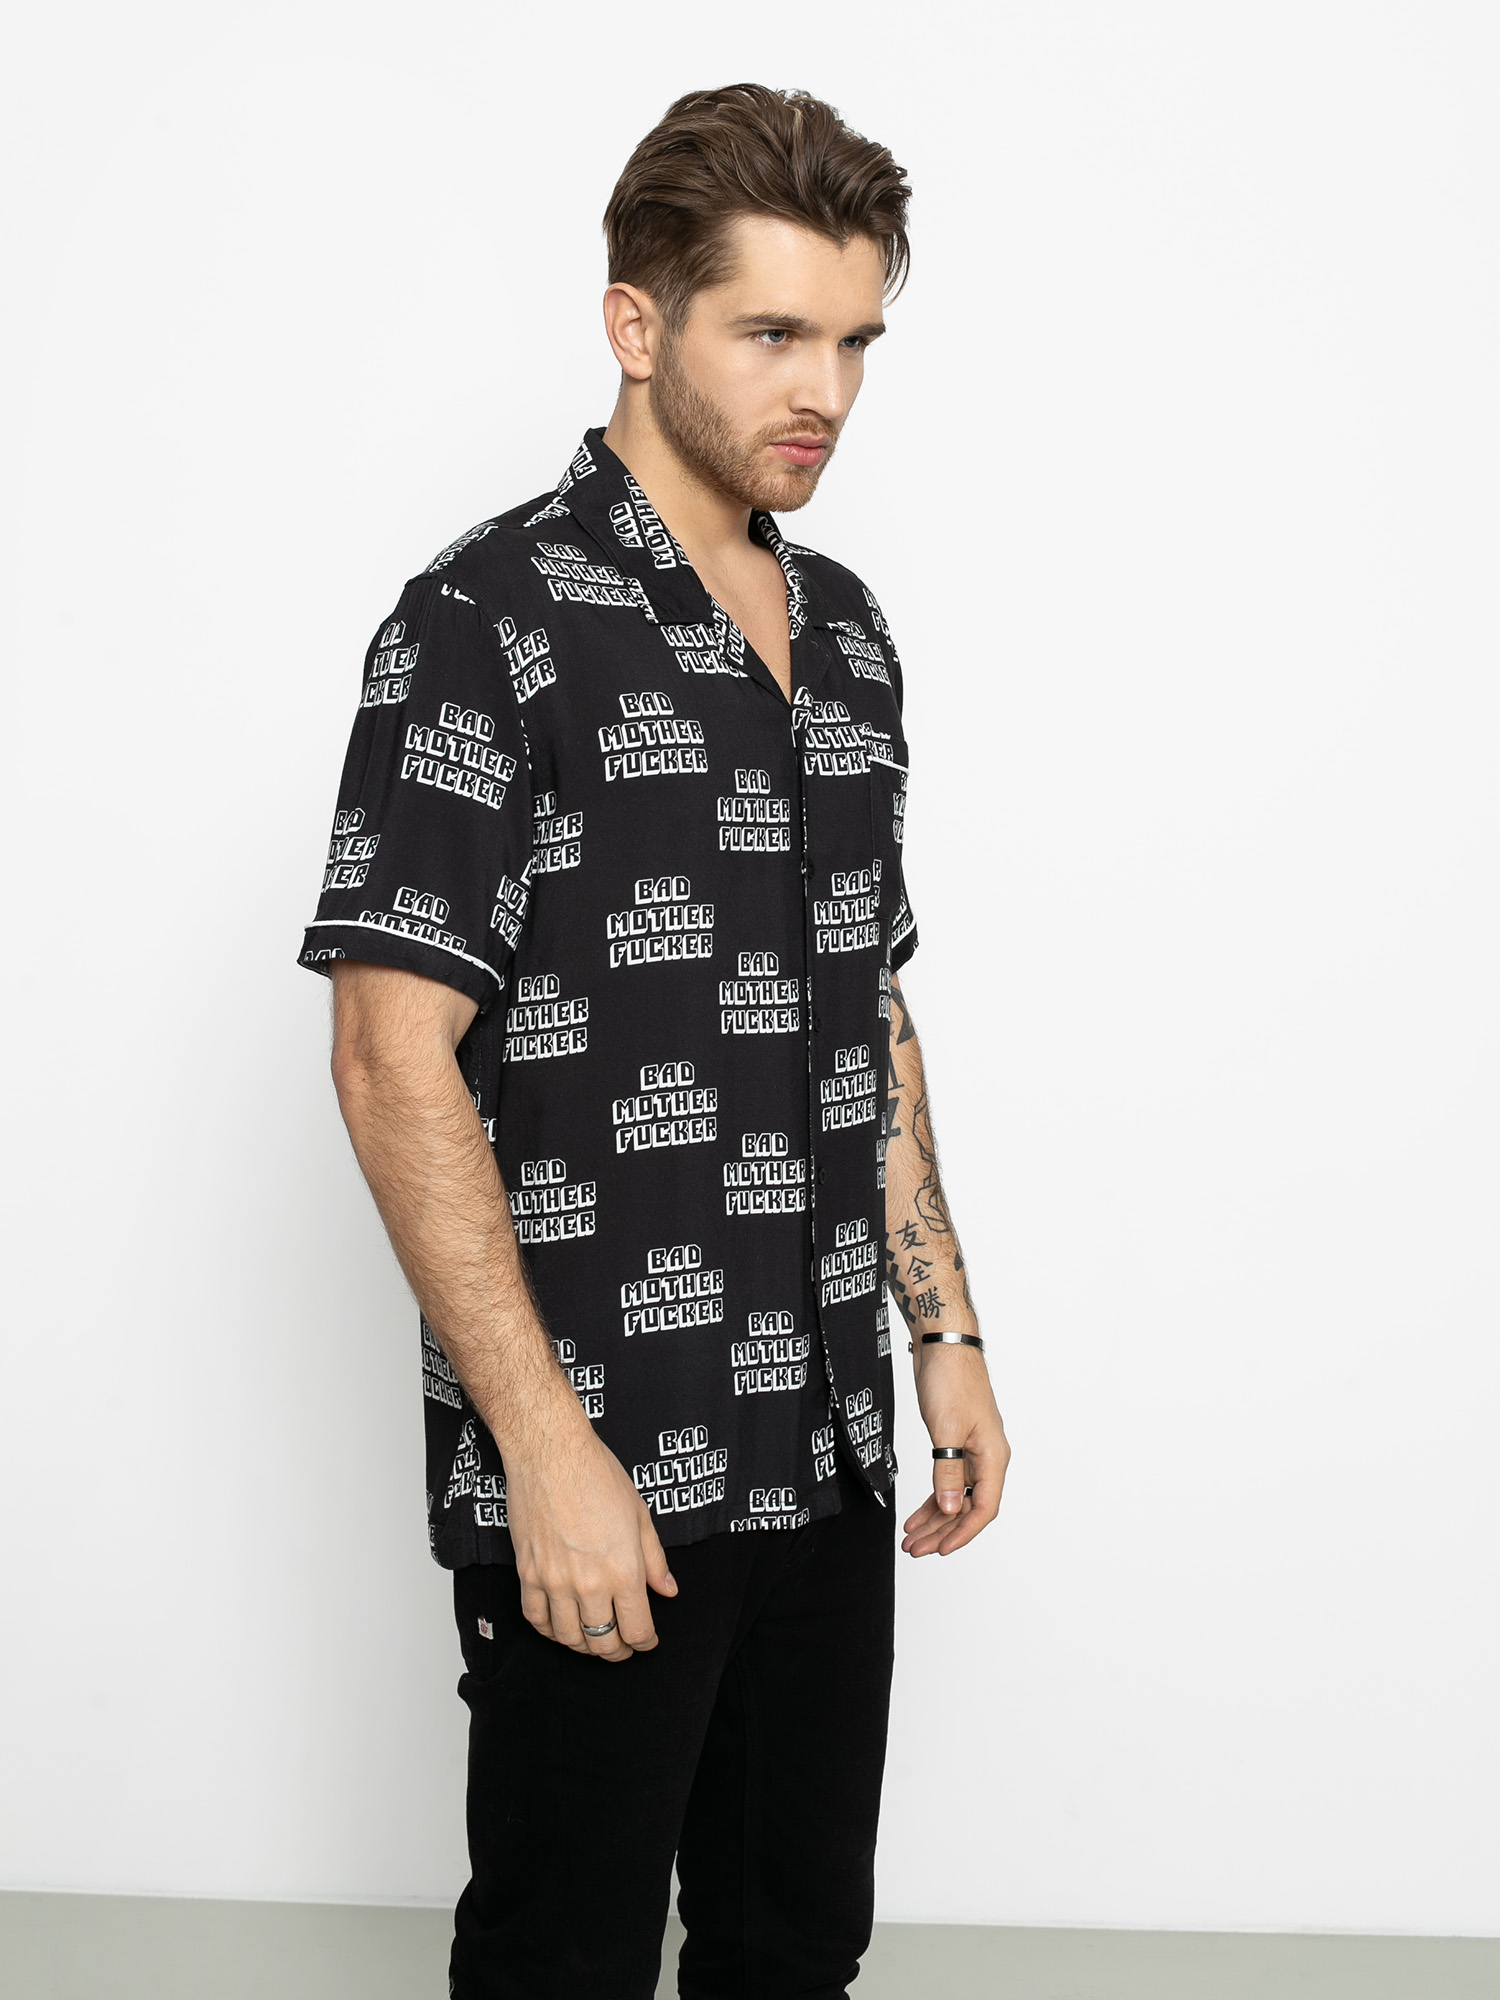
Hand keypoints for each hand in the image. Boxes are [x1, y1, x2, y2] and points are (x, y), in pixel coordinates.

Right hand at [504, 1420, 677, 1661]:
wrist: (550, 1453)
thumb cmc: (597, 1474)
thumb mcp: (640, 1514)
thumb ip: (654, 1559)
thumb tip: (667, 1589)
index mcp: (623, 1570)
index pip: (638, 1629)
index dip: (645, 1642)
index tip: (647, 1641)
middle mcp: (589, 1584)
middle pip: (603, 1642)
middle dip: (618, 1651)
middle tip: (623, 1647)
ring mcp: (554, 1581)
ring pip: (569, 1638)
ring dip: (584, 1646)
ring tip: (593, 1640)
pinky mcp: (528, 1573)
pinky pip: (536, 1619)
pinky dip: (550, 1630)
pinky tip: (561, 1626)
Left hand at [904, 1345, 1010, 1556]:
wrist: (943, 1345)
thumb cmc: (952, 1380)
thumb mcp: (946, 1430)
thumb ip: (947, 1472)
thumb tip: (948, 1510)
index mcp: (993, 1457)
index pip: (983, 1508)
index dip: (962, 1533)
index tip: (940, 1550)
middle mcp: (987, 1458)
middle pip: (967, 1508)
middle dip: (942, 1532)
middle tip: (915, 1549)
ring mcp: (971, 1451)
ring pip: (955, 1497)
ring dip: (934, 1519)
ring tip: (911, 1539)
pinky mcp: (954, 1443)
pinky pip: (946, 1480)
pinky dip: (932, 1499)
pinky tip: (916, 1515)